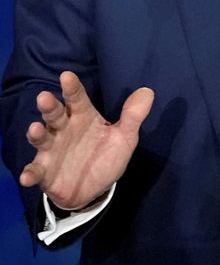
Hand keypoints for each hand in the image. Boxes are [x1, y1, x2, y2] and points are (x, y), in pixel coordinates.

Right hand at [19, 71, 153, 210]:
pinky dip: (30, 173)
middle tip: (44, 97)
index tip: (67, 76)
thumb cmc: (105, 156)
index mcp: (83, 118)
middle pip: (55, 115)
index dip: (73, 88)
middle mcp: (64, 130)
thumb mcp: (124, 138)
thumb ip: (133, 116)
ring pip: (42, 138)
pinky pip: (35, 171)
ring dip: (36, 134)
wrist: (94, 189)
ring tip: (36, 128)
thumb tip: (148, 91)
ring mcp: (52, 150)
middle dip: (50, 107)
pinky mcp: (44, 171)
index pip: (78, 100)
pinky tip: (28, 177)